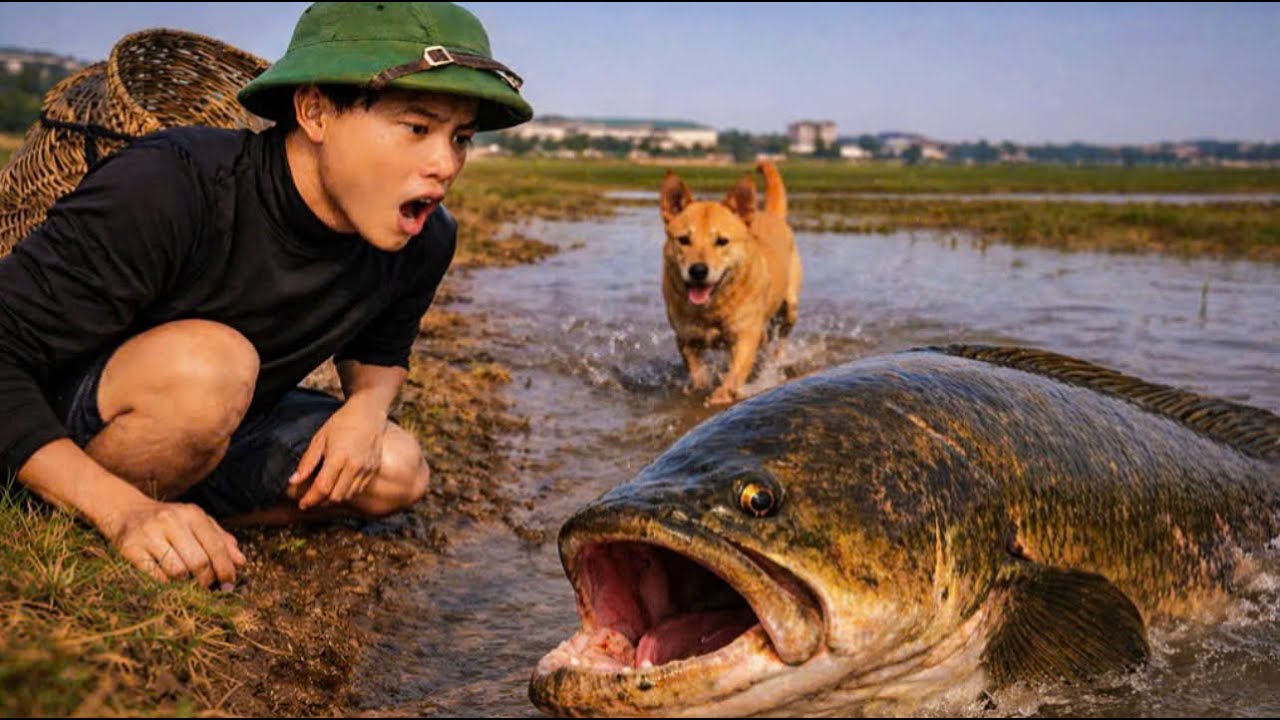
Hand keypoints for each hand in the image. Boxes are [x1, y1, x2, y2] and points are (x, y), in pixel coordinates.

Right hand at [107, 498, 245, 586]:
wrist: (126, 511)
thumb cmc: (169, 521)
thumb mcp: (196, 522)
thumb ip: (220, 539)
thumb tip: (241, 562)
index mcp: (191, 514)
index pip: (216, 546)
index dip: (225, 569)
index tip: (229, 584)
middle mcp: (171, 521)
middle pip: (198, 562)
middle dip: (207, 580)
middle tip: (208, 587)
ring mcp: (148, 534)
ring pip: (177, 571)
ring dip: (186, 584)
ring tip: (188, 583)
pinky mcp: (129, 548)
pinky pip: (154, 576)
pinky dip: (166, 584)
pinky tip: (169, 581)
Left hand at [289, 397, 387, 509]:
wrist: (369, 412)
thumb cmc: (342, 422)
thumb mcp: (320, 438)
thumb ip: (307, 462)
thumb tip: (293, 481)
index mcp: (339, 457)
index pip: (322, 488)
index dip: (310, 499)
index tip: (302, 503)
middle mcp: (355, 466)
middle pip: (335, 496)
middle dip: (320, 502)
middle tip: (310, 500)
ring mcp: (366, 469)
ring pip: (347, 495)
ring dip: (333, 499)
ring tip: (322, 495)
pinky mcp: (373, 469)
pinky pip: (358, 489)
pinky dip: (346, 492)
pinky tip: (338, 486)